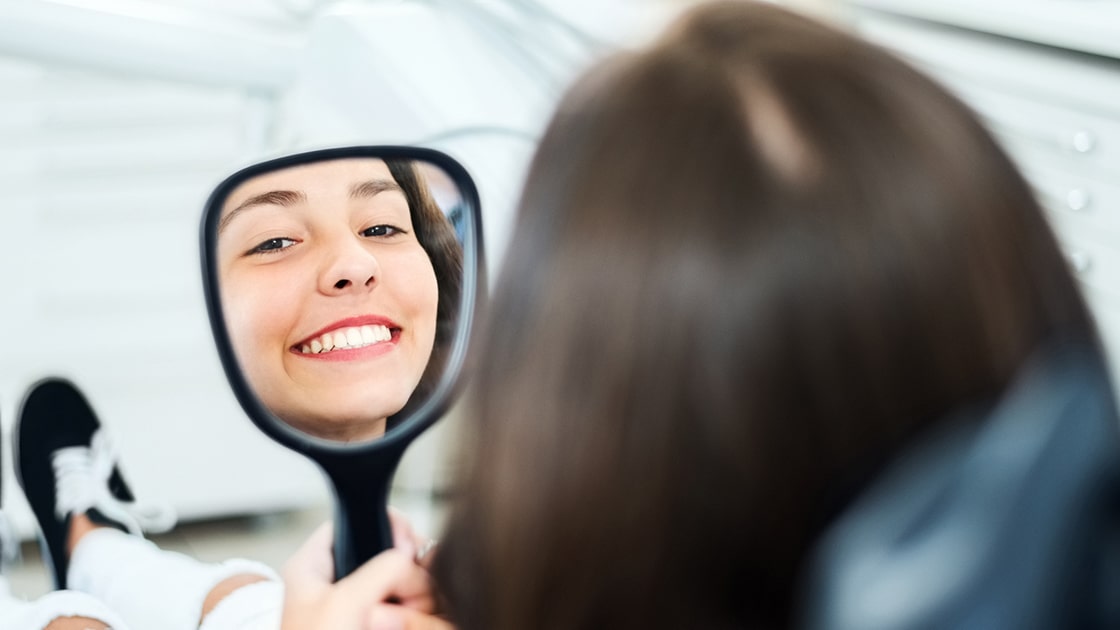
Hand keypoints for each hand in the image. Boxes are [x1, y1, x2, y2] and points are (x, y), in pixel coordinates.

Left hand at [281, 522, 453, 629]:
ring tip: (402, 619)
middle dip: (408, 572)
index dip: (385, 526)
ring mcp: (361, 609)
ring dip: (417, 599)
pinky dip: (420, 615)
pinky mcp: (379, 626)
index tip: (404, 543)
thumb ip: (384, 569)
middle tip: (404, 595)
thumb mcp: (346, 603)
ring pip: (408, 584)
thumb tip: (414, 564)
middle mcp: (338, 583)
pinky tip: (413, 622)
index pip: (353, 521)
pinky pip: (414, 610)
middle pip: (391, 553)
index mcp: (314, 566)